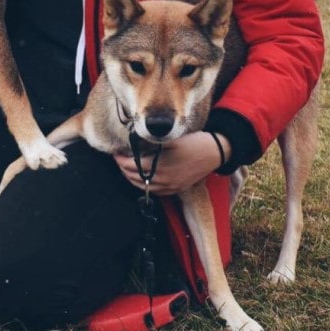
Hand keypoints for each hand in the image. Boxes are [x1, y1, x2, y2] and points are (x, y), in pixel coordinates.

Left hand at [114, 130, 229, 195]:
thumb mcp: (170, 139)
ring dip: (132, 178)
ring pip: (143, 187)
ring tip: (127, 168)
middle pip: (135, 178)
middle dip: (123, 169)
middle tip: (119, 159)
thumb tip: (135, 142)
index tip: (116, 153)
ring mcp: (170, 187)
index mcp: (159, 166)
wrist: (214, 152)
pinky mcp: (176, 189)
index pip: (132, 166)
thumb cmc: (192, 142)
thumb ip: (152, 143)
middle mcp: (163, 180)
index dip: (121, 160)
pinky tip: (142, 178)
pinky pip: (155, 191)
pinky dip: (144, 185)